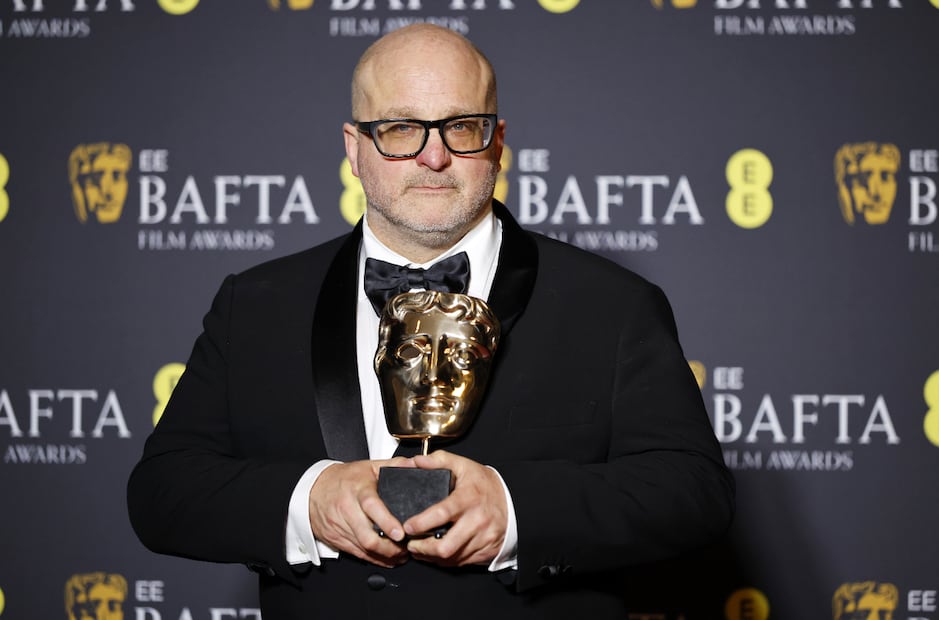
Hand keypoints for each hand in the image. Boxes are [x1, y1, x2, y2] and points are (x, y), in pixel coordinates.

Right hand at [308, 458, 413, 567]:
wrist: (312, 489)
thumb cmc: (343, 478)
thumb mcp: (368, 466)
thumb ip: (394, 465)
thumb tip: (415, 464)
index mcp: (358, 490)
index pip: (372, 507)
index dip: (386, 523)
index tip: (400, 534)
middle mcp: (348, 510)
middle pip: (368, 536)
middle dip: (390, 548)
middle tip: (406, 548)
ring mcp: (341, 527)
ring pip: (364, 550)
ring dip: (385, 556)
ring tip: (401, 555)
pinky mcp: (337, 540)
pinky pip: (358, 554)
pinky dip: (374, 559)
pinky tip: (387, 559)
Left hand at [403, 450, 506, 566]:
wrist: (515, 501)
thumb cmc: (486, 485)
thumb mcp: (463, 466)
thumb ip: (438, 461)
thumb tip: (416, 461)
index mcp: (468, 498)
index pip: (442, 514)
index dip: (422, 523)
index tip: (408, 526)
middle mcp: (476, 521)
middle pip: (446, 546)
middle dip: (423, 549)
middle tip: (411, 543)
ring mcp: (482, 539)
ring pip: (452, 558)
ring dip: (431, 557)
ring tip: (419, 548)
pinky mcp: (486, 551)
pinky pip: (461, 562)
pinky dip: (446, 560)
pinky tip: (436, 553)